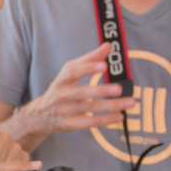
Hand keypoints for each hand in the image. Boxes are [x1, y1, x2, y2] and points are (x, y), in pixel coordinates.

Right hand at [15, 43, 135, 136]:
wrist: (39, 115)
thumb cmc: (61, 89)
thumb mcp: (69, 73)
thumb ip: (89, 59)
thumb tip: (108, 46)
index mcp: (62, 79)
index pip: (73, 72)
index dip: (88, 68)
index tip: (104, 65)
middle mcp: (62, 95)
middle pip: (82, 93)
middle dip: (101, 90)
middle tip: (119, 89)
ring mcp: (65, 111)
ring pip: (90, 108)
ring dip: (111, 106)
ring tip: (130, 102)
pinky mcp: (70, 124)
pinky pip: (90, 122)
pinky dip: (106, 119)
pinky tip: (120, 116)